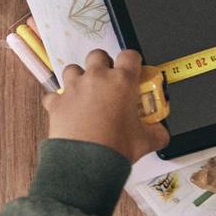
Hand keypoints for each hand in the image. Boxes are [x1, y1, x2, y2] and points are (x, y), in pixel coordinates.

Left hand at [44, 49, 169, 161]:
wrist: (87, 161)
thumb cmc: (116, 147)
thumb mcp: (147, 140)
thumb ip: (158, 132)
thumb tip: (161, 133)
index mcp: (122, 81)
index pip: (129, 55)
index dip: (132, 61)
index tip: (132, 71)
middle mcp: (96, 78)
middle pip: (98, 55)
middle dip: (102, 64)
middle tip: (108, 81)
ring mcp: (74, 88)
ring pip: (72, 68)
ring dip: (79, 77)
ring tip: (85, 93)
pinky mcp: (57, 102)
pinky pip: (54, 95)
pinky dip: (59, 101)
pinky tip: (66, 111)